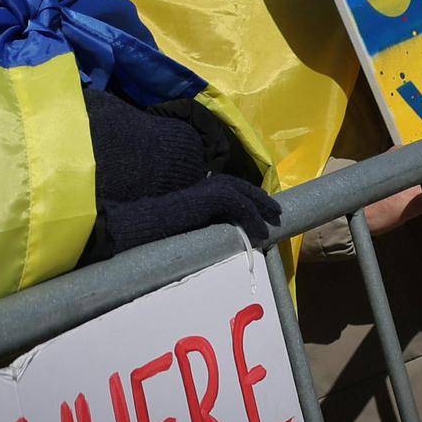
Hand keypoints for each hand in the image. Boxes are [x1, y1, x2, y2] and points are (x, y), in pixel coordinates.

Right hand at [101, 174, 281, 253]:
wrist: (145, 225)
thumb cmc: (160, 228)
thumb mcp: (189, 223)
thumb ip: (204, 222)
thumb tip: (222, 236)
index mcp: (201, 190)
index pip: (230, 189)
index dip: (248, 197)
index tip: (262, 210)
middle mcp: (206, 184)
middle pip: (240, 186)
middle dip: (260, 198)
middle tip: (276, 212)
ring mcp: (207, 188)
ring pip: (242, 193)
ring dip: (260, 205)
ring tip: (274, 218)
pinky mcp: (210, 198)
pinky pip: (238, 205)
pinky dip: (252, 216)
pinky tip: (260, 230)